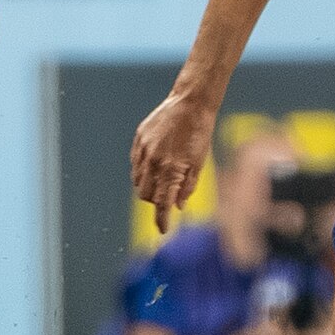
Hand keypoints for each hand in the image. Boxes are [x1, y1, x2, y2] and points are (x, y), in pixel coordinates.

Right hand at [131, 88, 214, 230]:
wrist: (190, 104)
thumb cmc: (200, 134)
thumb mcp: (199, 163)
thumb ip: (187, 186)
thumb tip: (178, 206)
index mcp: (172, 170)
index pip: (162, 204)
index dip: (161, 220)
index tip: (162, 230)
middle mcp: (154, 163)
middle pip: (146, 196)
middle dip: (155, 202)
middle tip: (167, 196)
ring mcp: (144, 151)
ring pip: (138, 181)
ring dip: (148, 187)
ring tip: (161, 179)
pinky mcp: (139, 140)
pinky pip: (135, 164)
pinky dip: (142, 171)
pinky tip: (154, 165)